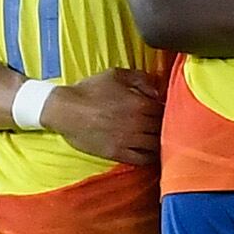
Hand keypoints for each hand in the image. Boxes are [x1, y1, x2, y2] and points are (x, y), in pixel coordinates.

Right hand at [46, 68, 165, 164]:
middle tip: (164, 126)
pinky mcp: (118, 153)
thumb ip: (141, 78)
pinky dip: (151, 157)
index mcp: (140, 103)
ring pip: (156, 145)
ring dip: (161, 142)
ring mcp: (128, 140)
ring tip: (161, 140)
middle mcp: (138, 123)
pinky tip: (152, 154)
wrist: (65, 110)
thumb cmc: (90, 90)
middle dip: (165, 127)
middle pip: (163, 128)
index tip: (166, 111)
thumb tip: (158, 91)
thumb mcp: (116, 74)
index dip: (167, 111)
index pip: (166, 110)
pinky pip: (142, 159)